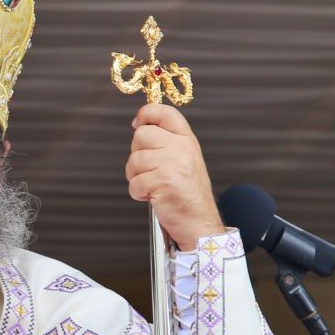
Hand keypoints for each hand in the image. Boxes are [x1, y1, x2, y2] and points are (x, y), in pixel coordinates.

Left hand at [124, 102, 224, 249]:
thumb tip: (139, 125)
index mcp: (187, 140)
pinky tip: (153, 197)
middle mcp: (182, 148)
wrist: (200, 222)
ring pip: (134, 160)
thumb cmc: (188, 194)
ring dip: (136, 177)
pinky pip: (134, 183)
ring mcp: (173, 164)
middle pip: (141, 135)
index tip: (137, 124)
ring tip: (152, 186)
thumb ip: (167, 141)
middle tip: (149, 170)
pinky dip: (138, 193)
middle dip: (138, 154)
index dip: (145, 114)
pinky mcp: (163, 182)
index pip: (164, 112)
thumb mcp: (185, 159)